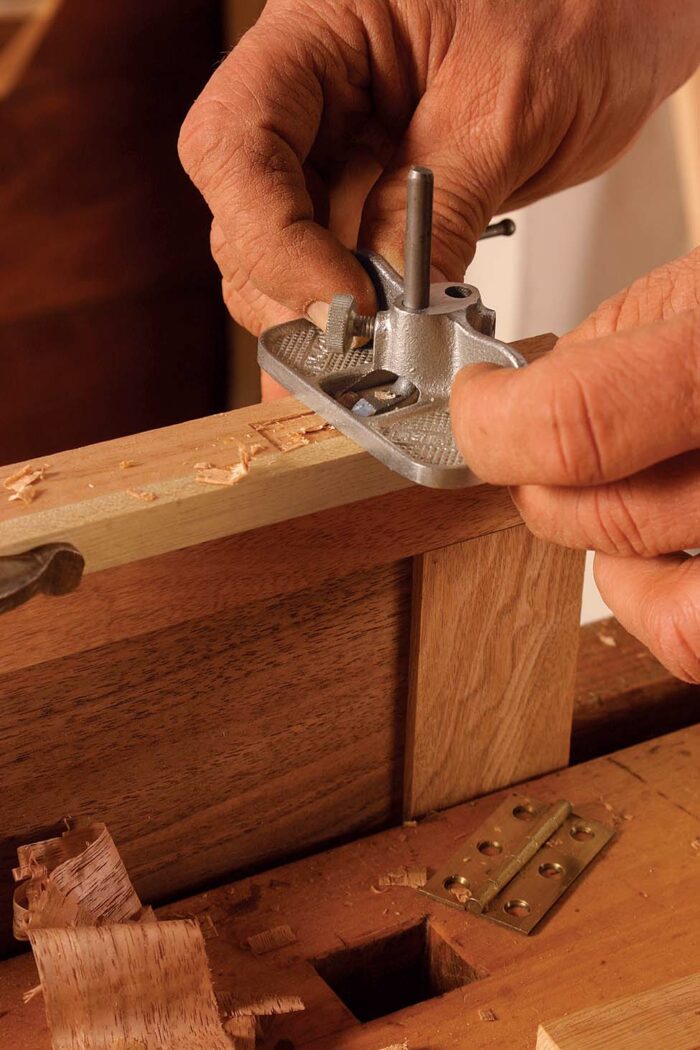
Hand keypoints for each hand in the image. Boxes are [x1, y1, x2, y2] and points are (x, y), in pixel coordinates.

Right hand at [178, 0, 698, 385]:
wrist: (628, 14)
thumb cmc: (582, 5)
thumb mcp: (508, 112)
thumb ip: (435, 214)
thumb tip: (391, 317)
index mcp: (320, 29)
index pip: (237, 143)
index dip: (272, 238)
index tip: (342, 302)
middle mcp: (310, 89)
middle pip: (245, 208)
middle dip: (291, 289)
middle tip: (357, 345)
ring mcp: (334, 143)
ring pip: (279, 249)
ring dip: (317, 313)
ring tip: (374, 350)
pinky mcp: (366, 189)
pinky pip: (335, 260)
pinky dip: (353, 311)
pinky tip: (375, 344)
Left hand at [451, 248, 699, 681]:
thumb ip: (610, 345)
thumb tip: (518, 404)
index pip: (571, 424)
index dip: (490, 426)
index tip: (475, 410)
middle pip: (603, 516)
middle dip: (541, 484)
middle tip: (539, 446)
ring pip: (663, 604)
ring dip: (610, 554)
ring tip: (622, 493)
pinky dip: (663, 606)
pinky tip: (670, 548)